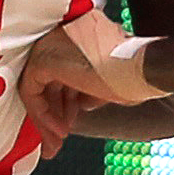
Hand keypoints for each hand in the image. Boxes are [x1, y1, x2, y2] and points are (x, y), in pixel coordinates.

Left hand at [18, 9, 156, 158]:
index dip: (67, 101)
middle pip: (49, 79)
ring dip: (47, 117)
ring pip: (38, 86)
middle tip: (58, 136)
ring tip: (57, 140)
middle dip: (54, 112)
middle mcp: (61, 35)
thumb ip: (90, 89)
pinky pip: (31, 90)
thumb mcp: (107, 84)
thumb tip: (81, 104)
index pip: (63, 71)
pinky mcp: (44, 58)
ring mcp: (51, 44)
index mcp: (79, 34)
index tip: (69, 122)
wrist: (142, 68)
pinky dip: (42, 113)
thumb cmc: (134, 73)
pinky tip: (58, 130)